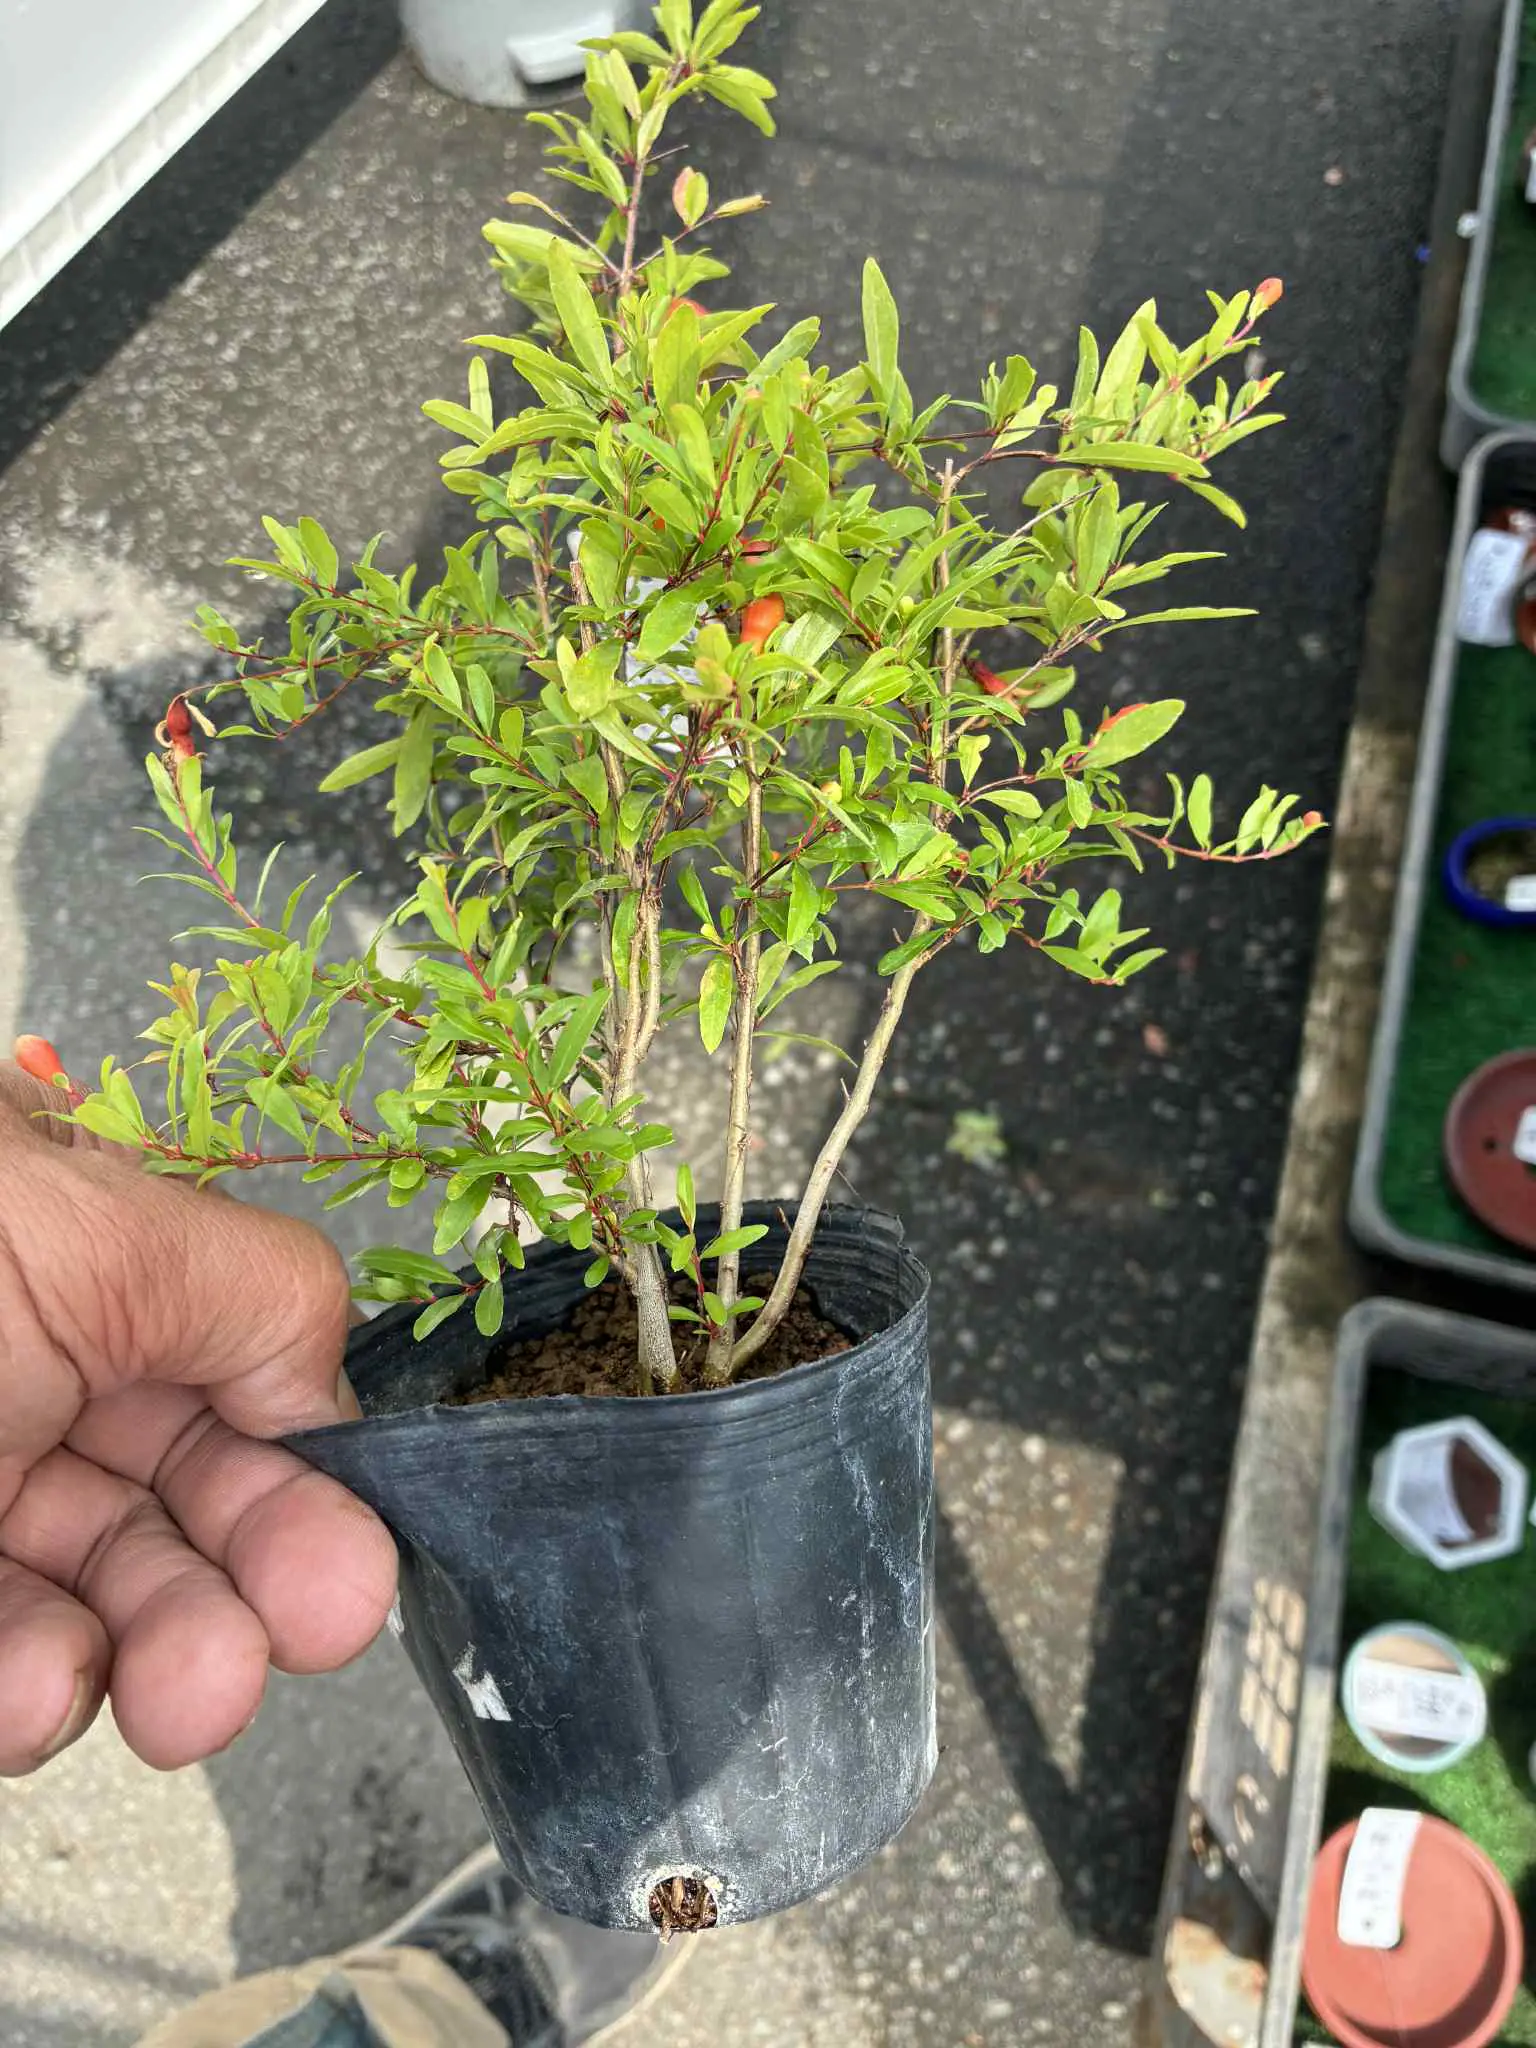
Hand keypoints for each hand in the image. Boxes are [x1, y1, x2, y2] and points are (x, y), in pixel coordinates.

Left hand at [0, 1059, 394, 1772]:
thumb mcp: (100, 1223)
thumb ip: (263, 1292)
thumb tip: (336, 1391)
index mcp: (103, 1281)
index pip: (240, 1404)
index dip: (306, 1493)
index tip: (348, 1580)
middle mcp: (37, 1387)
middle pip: (185, 1520)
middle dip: (255, 1596)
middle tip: (285, 1646)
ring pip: (97, 1612)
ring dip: (160, 1664)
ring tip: (174, 1695)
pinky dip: (33, 1699)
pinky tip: (45, 1696)